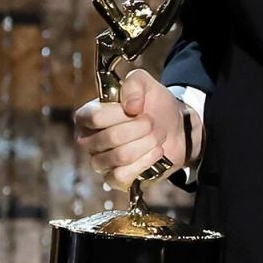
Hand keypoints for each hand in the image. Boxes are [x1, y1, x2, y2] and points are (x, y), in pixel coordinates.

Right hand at [73, 69, 201, 190]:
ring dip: (147, 143)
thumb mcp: (146, 83)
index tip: (138, 108)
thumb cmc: (153, 105)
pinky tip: (156, 152)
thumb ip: (134, 83)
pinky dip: (145, 161)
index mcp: (88, 116)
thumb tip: (130, 106)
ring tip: (157, 136)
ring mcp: (99, 162)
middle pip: (111, 137)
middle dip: (141, 127)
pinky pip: (123, 175)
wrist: (175, 128)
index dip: (120, 113)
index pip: (95, 117)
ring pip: (120, 156)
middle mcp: (88, 141)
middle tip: (152, 122)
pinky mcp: (114, 179)